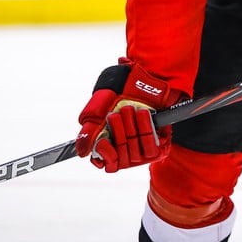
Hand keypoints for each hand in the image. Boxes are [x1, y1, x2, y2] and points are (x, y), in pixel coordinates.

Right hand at [75, 58, 182, 172]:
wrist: (141, 78)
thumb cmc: (117, 95)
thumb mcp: (97, 111)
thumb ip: (88, 132)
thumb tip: (82, 151)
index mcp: (110, 147)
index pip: (107, 163)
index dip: (105, 154)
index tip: (103, 141)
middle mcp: (127, 151)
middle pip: (120, 157)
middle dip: (118, 133)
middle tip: (116, 114)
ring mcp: (142, 149)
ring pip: (134, 152)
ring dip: (130, 128)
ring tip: (129, 109)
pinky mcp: (159, 145)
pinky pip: (150, 147)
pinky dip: (144, 129)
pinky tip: (142, 114)